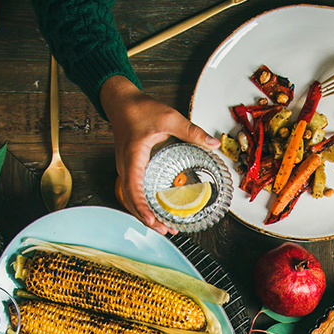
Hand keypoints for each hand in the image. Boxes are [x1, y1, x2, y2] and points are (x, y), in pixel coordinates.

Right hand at [100, 76, 218, 234]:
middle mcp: (126, 167)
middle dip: (147, 218)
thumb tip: (213, 143)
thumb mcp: (169, 117)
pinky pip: (134, 191)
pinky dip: (144, 204)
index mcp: (133, 157)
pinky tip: (157, 210)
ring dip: (145, 214)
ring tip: (164, 227)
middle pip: (131, 201)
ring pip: (131, 199)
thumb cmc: (139, 109)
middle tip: (166, 230)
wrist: (121, 102)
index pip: (133, 189)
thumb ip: (191, 131)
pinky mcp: (130, 169)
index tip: (151, 220)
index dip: (142, 207)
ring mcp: (126, 169)